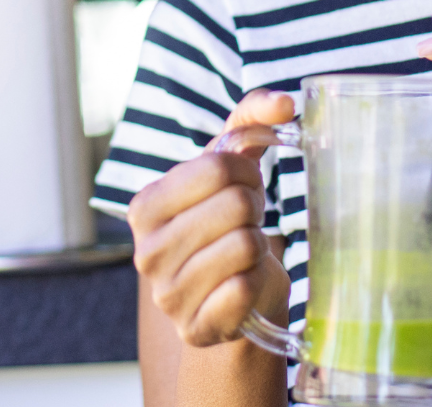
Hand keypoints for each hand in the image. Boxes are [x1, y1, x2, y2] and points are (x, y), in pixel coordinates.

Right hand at [128, 89, 293, 347]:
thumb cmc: (227, 223)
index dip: (246, 173)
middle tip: (247, 222)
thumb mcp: (230, 167)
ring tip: (244, 253)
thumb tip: (286, 103)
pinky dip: (257, 283)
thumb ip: (252, 120)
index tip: (244, 187)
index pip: (217, 167)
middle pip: (235, 205)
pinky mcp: (195, 329)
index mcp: (145, 206)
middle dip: (255, 209)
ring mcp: (167, 295)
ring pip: (245, 246)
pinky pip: (246, 290)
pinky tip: (243, 285)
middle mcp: (146, 251)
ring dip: (258, 247)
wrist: (232, 298)